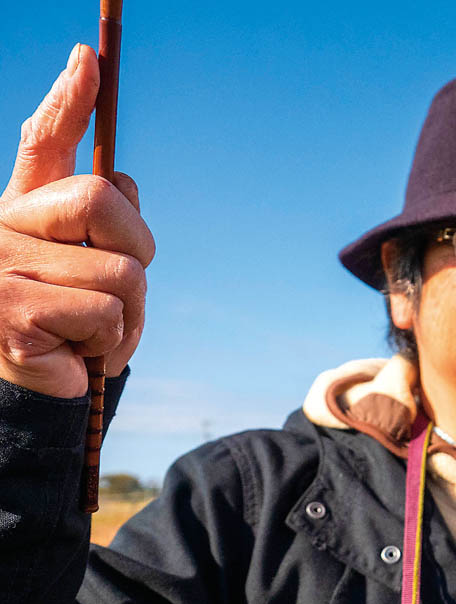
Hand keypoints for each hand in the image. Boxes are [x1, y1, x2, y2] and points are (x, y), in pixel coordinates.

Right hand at [0, 44, 154, 397]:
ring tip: (96, 333)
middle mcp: (3, 227)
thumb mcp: (82, 266)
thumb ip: (103, 225)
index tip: (89, 58)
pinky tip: (82, 354)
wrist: (29, 386)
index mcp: (23, 209)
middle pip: (103, 201)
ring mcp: (3, 270)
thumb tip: (122, 177)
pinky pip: (108, 315)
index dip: (67, 100)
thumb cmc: (64, 321)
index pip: (41, 143)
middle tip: (120, 288)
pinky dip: (113, 343)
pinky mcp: (17, 317)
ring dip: (130, 315)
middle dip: (137, 247)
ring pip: (123, 272)